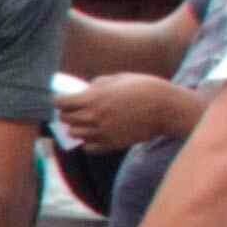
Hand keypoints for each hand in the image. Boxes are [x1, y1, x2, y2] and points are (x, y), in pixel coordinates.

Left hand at [55, 74, 200, 150]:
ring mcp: (103, 132)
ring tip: (86, 122)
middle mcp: (94, 116)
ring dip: (77, 127)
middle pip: (65, 119)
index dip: (59, 100)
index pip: (60, 103)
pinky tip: (96, 134)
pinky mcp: (112, 144)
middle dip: (66, 113)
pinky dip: (89, 142)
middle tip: (73, 110)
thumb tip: (85, 90)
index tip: (62, 99)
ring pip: (74, 134)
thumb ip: (97, 85)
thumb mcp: (118, 78)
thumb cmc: (145, 88)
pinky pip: (89, 148)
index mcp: (93, 98)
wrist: (167, 108)